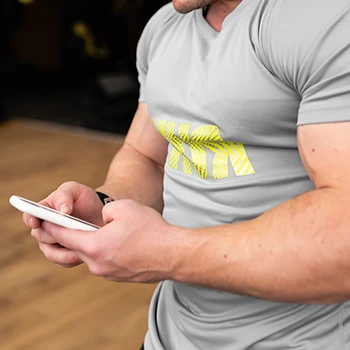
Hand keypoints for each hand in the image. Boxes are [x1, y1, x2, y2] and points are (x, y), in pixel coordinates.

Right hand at [24, 181, 103, 267]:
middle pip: (41, 236)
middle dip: (57, 234)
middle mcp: (45, 228)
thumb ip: (65, 195)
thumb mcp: (75, 190)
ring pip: (52, 253)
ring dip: (66, 251)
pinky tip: (85, 253)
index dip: (30, 219)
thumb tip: (62, 210)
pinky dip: (74, 258)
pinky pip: (65, 262)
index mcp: (43, 210)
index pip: (30, 216)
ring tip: (81, 247)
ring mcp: (53, 243)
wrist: (99, 213)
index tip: (36, 222)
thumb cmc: (84, 199)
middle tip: (73, 232)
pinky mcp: (65, 254)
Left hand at [42, 199, 177, 281]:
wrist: (173, 254)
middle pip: (76, 247)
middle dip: (72, 235)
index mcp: (94, 245)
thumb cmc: (151, 230)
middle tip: (72, 223)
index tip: (43, 221)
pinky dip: (106, 251)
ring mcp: (108, 273)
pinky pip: (105, 261)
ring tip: (105, 231)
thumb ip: (104, 211)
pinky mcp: (119, 277)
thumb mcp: (124, 208)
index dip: (52, 226)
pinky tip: (120, 243)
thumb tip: (101, 219)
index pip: (63, 236)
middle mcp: (97, 264)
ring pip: (92, 255)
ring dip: (93, 243)